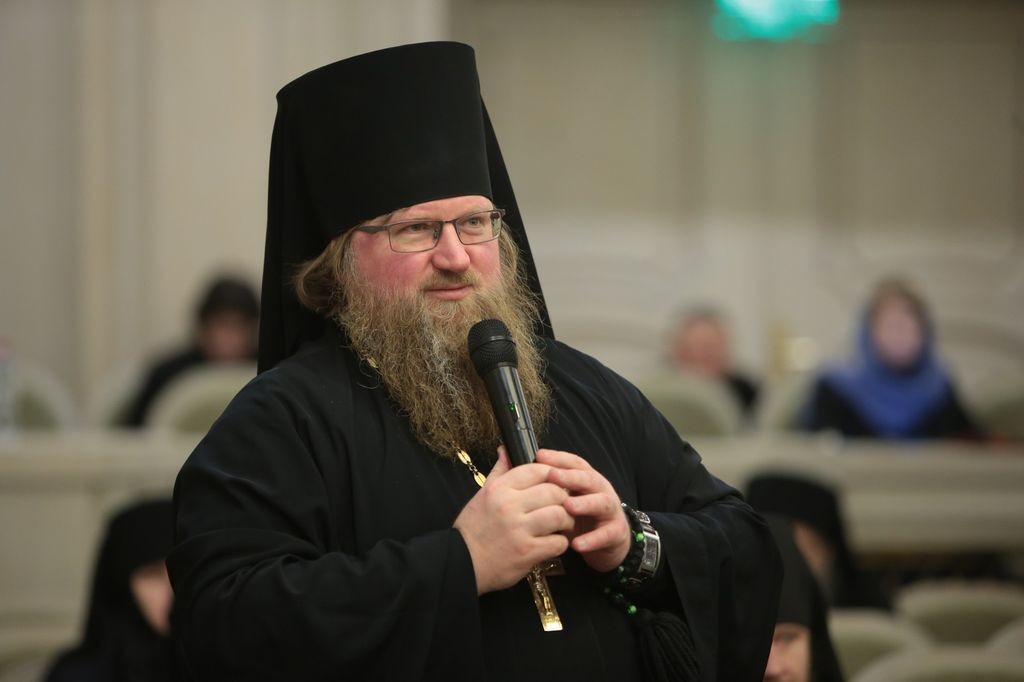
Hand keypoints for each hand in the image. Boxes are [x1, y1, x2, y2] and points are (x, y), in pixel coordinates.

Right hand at [454, 448, 573, 594]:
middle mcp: (509, 506)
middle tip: (563, 505)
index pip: (537, 470)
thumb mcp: (482, 495)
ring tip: (561, 525)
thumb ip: (499, 472)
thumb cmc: (473, 529)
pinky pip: (558, 542)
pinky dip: (560, 543)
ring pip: (560, 515)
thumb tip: (506, 450)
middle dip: (564, 498)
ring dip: (566, 521)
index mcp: (499, 489)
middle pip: (554, 491)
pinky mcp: (528, 552)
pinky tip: (552, 543)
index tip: (554, 484)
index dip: (552, 475)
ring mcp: (519, 529)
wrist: (462, 563)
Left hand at [537, 449, 629, 572]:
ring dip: (585, 504)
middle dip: (571, 476)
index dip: (558, 458)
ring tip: (568, 507)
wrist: (607, 542)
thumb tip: (512, 458)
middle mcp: (600, 490)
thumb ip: (543, 484)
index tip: (539, 455)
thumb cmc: (578, 517)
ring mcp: (610, 510)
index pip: (574, 463)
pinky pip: (606, 535)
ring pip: (601, 503)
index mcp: (586, 478)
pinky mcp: (616, 532)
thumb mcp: (562, 499)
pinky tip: (577, 544)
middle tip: (552, 476)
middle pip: (588, 478)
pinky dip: (592, 540)